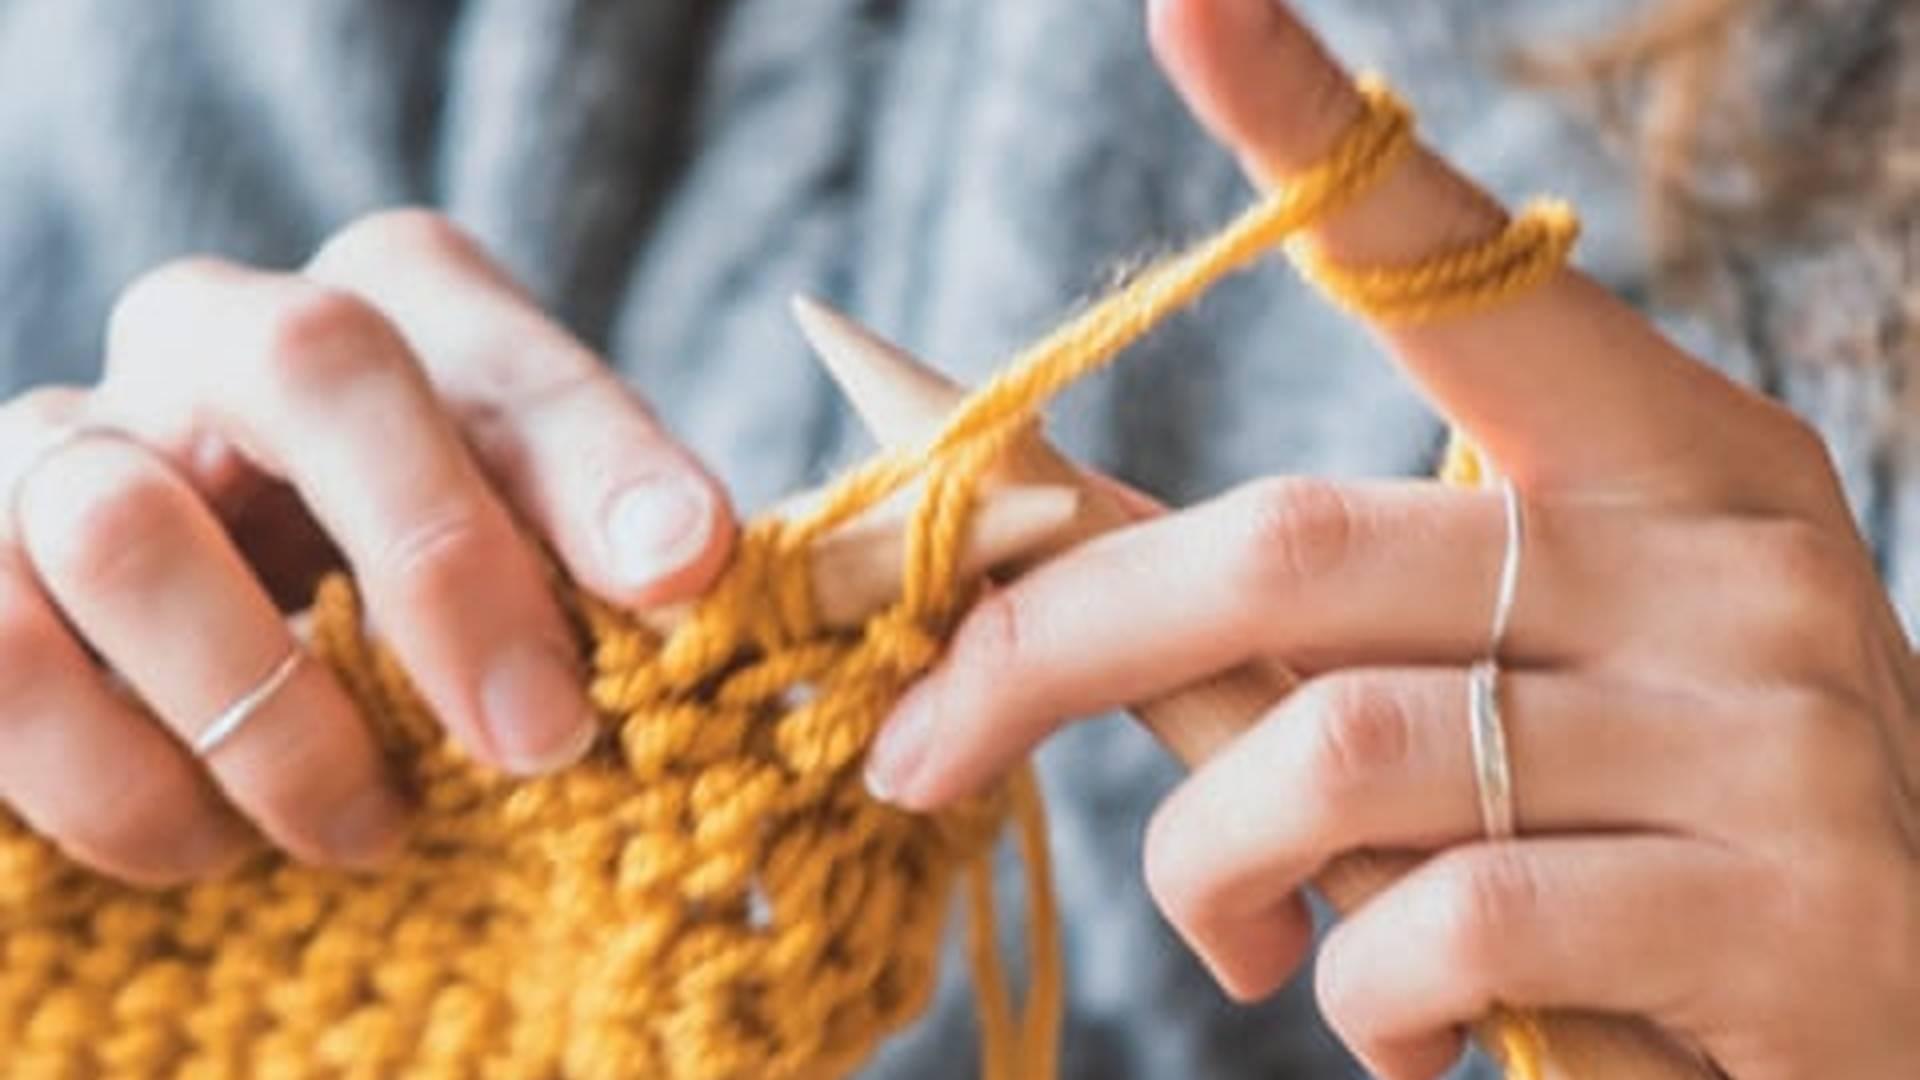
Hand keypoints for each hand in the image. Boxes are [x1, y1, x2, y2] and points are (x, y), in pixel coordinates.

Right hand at [0, 211, 734, 885]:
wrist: (233, 616)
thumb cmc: (424, 576)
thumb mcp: (536, 537)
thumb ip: (610, 530)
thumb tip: (688, 562)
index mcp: (388, 304)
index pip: (499, 342)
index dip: (598, 460)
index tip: (682, 577)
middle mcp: (214, 331)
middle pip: (306, 360)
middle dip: (440, 562)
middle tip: (540, 739)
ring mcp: (67, 443)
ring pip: (126, 523)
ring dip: (276, 716)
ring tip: (368, 823)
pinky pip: (4, 663)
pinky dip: (126, 784)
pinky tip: (215, 842)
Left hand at [863, 2, 1919, 1076]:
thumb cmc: (1662, 845)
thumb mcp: (1511, 694)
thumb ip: (1316, 627)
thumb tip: (1062, 567)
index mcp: (1656, 457)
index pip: (1454, 264)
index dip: (1308, 130)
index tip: (1186, 1)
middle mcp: (1720, 553)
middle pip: (1289, 540)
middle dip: (1050, 654)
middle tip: (918, 751)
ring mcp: (1768, 724)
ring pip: (1335, 747)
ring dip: (1209, 867)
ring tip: (1234, 936)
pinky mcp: (1782, 909)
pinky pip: (1450, 923)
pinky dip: (1357, 996)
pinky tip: (1398, 1026)